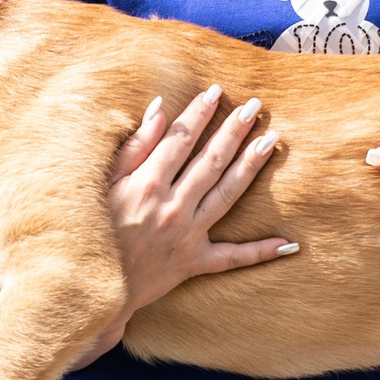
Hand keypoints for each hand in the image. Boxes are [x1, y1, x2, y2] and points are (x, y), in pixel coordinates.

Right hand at [74, 85, 292, 369]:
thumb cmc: (91, 230)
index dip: (200, 113)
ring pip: (227, 194)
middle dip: (234, 130)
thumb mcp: (103, 184)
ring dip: (251, 166)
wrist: (91, 287)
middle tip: (255, 106)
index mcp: (148, 183)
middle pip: (212, 160)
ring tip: (272, 141)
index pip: (181, 139)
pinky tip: (288, 243)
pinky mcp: (193, 263)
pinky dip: (260, 252)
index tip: (216, 92)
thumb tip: (158, 109)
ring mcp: (187, 236)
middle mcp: (173, 206)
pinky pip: (232, 258)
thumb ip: (133, 147)